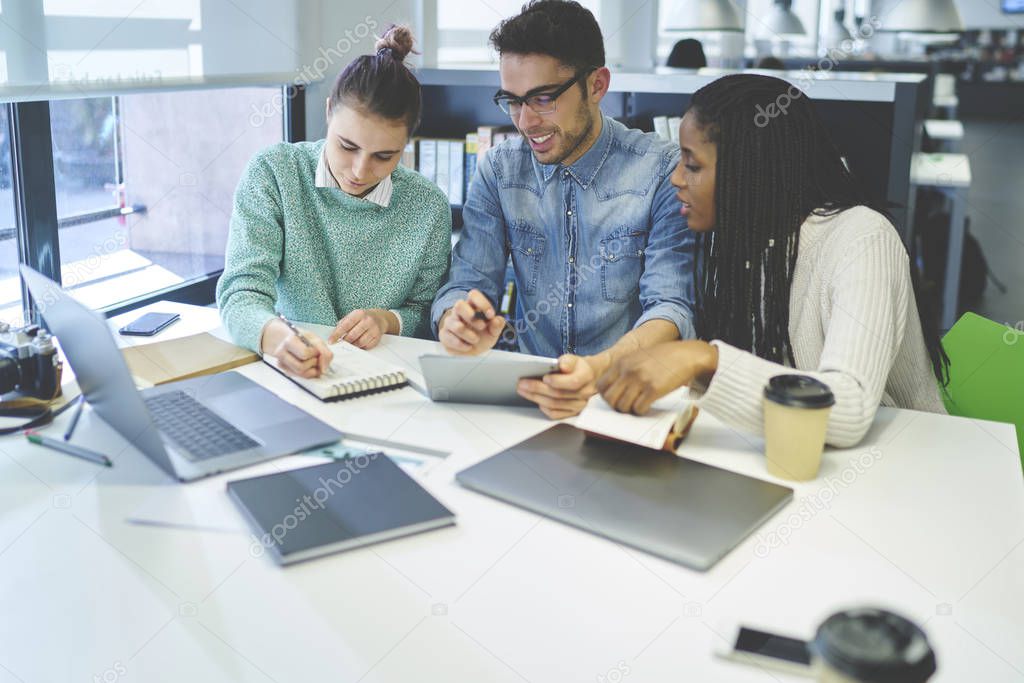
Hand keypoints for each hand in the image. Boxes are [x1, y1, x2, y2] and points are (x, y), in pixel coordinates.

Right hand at [261, 319, 333, 377]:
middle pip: (301, 367)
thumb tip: (324, 369)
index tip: (316, 349)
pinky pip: (300, 377)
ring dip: (313, 370)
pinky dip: (309, 373)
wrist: (285, 339)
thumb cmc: (301, 337)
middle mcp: (281, 353)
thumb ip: (324, 352)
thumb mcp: (314, 339)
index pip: (304, 354)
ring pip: (301, 375)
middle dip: (314, 363)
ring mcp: (281, 363)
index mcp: (289, 341)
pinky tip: (309, 365)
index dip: (314, 353)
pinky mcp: (285, 370)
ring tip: (313, 361)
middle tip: (315, 356)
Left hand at [329, 309, 394, 348]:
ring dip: (353, 345)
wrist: (380, 318)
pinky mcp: (377, 337)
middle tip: (340, 344)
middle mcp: (367, 320)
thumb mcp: (353, 316)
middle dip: (345, 341)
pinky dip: (361, 347)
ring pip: (360, 342)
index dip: (337, 334)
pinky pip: (367, 346)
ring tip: (350, 344)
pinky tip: (358, 344)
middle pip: (352, 335)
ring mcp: (374, 329)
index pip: (345, 325)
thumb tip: (333, 335)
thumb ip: (343, 324)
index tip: (331, 341)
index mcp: (359, 314)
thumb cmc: (363, 318)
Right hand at [438, 289, 504, 355]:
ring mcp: (450, 322)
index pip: (473, 295)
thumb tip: (496, 320)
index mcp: (472, 306)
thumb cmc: (482, 336)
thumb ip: (497, 325)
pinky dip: (462, 345)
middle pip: (459, 305)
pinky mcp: (444, 334)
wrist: (470, 349)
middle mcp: (459, 311)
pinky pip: (449, 338)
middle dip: (472, 318)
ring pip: (456, 325)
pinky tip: (467, 346)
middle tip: (482, 327)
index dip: (482, 303)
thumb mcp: (493, 332)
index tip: (491, 315)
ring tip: (475, 340)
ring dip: (469, 335)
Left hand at [517, 354, 597, 419]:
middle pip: (559, 394)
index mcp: (586, 377)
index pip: (573, 382)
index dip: (557, 381)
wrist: (586, 377)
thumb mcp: (572, 359)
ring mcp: (579, 405)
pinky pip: (555, 414)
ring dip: (536, 398)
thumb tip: (563, 366)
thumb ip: (567, 361)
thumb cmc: (576, 367)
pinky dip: (543, 408)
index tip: (544, 377)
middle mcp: (585, 393)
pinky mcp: (572, 413)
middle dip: (537, 388)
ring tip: (523, 390)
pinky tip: (535, 400)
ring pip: (554, 405)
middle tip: (522, 383)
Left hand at [596, 341, 717, 414]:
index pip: (601, 385)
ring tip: (637, 406)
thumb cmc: (663, 357)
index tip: (614, 399)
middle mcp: (628, 371)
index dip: (606, 396)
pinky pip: (639, 408)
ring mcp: (641, 380)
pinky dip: (641, 411)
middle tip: (625, 406)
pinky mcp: (654, 389)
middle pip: (610, 399)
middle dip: (616, 406)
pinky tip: (647, 406)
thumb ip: (624, 369)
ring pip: (623, 406)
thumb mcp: (638, 357)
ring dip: (629, 410)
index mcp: (622, 362)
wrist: (686, 355)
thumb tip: (613, 389)